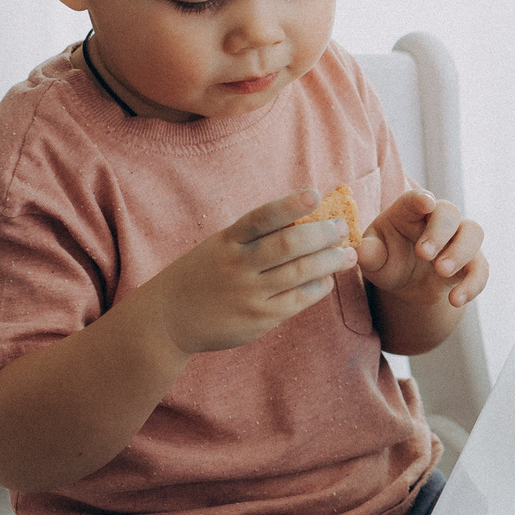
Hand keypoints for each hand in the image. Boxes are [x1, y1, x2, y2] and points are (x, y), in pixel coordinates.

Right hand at [137, 191, 360, 355]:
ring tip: (348, 255)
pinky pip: (297, 299)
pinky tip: (327, 279)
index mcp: (226, 242)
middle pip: (289, 245)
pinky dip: (318, 287)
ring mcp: (249, 294)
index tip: (315, 195)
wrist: (167, 320)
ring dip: (330, 261)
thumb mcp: (218, 248)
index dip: (289, 205)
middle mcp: (237, 266)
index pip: (261, 217)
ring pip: (300, 272)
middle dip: (322, 234)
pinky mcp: (259, 318)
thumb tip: (304, 221)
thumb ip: (252, 238)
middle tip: (342, 228)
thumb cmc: (202, 276)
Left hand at [357, 189, 488, 307]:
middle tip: (424, 254)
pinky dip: (472, 284)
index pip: (417, 198)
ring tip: (442, 273)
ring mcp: (458, 239)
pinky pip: (481, 268)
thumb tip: (359, 252)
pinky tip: (456, 300)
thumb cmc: (386, 259)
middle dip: (439, 231)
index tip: (425, 202)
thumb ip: (369, 253)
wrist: (406, 283)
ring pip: (473, 232)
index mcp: (409, 212)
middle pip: (449, 211)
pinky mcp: (472, 261)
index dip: (422, 199)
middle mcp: (438, 219)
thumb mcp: (373, 257)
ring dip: (461, 252)